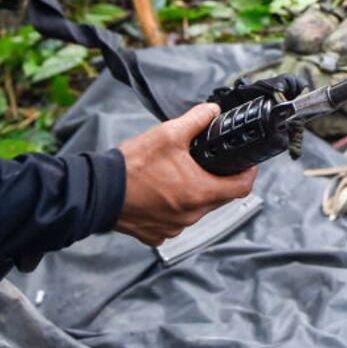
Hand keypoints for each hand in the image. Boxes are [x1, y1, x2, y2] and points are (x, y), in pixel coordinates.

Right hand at [114, 103, 256, 245]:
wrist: (98, 192)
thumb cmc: (132, 167)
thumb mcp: (169, 134)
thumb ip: (197, 120)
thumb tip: (213, 112)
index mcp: (199, 193)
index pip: (242, 188)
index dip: (248, 173)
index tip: (246, 164)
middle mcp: (190, 216)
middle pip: (220, 198)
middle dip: (217, 180)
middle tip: (207, 164)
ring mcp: (173, 229)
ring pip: (197, 210)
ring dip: (194, 193)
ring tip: (177, 175)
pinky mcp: (157, 235)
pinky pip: (176, 221)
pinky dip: (174, 207)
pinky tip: (161, 192)